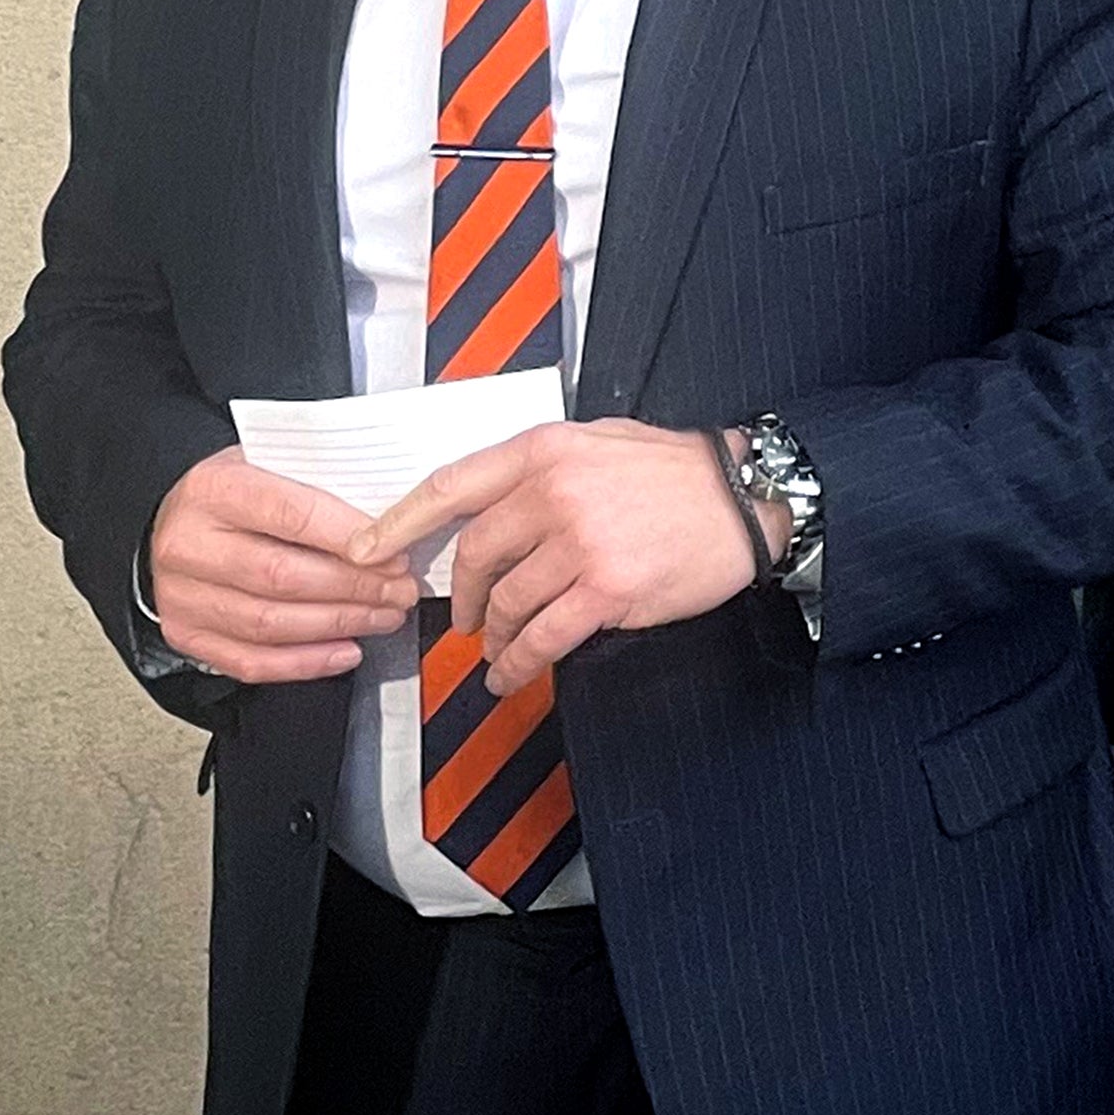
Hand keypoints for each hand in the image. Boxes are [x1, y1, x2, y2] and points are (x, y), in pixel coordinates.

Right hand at [145, 448, 417, 681]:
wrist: (178, 519)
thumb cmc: (238, 493)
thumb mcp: (272, 465)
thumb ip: (321, 487)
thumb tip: (392, 521)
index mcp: (213, 490)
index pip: (290, 515)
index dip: (348, 538)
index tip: (393, 552)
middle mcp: (187, 544)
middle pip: (281, 576)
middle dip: (355, 588)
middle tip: (400, 589)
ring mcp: (180, 595)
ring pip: (269, 623)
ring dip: (339, 625)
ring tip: (383, 616)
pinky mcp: (184, 633)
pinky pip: (251, 661)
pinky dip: (306, 662)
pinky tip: (346, 651)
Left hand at [348, 421, 760, 694]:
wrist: (748, 499)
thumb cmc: (681, 472)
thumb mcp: (603, 441)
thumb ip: (545, 468)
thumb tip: (492, 505)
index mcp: (546, 451)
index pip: (450, 486)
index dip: (399, 523)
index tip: (366, 551)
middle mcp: (555, 493)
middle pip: (475, 555)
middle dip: (463, 596)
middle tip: (465, 616)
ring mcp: (580, 543)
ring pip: (507, 602)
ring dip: (494, 637)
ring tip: (497, 652)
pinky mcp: (607, 589)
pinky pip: (543, 636)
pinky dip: (519, 662)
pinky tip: (513, 673)